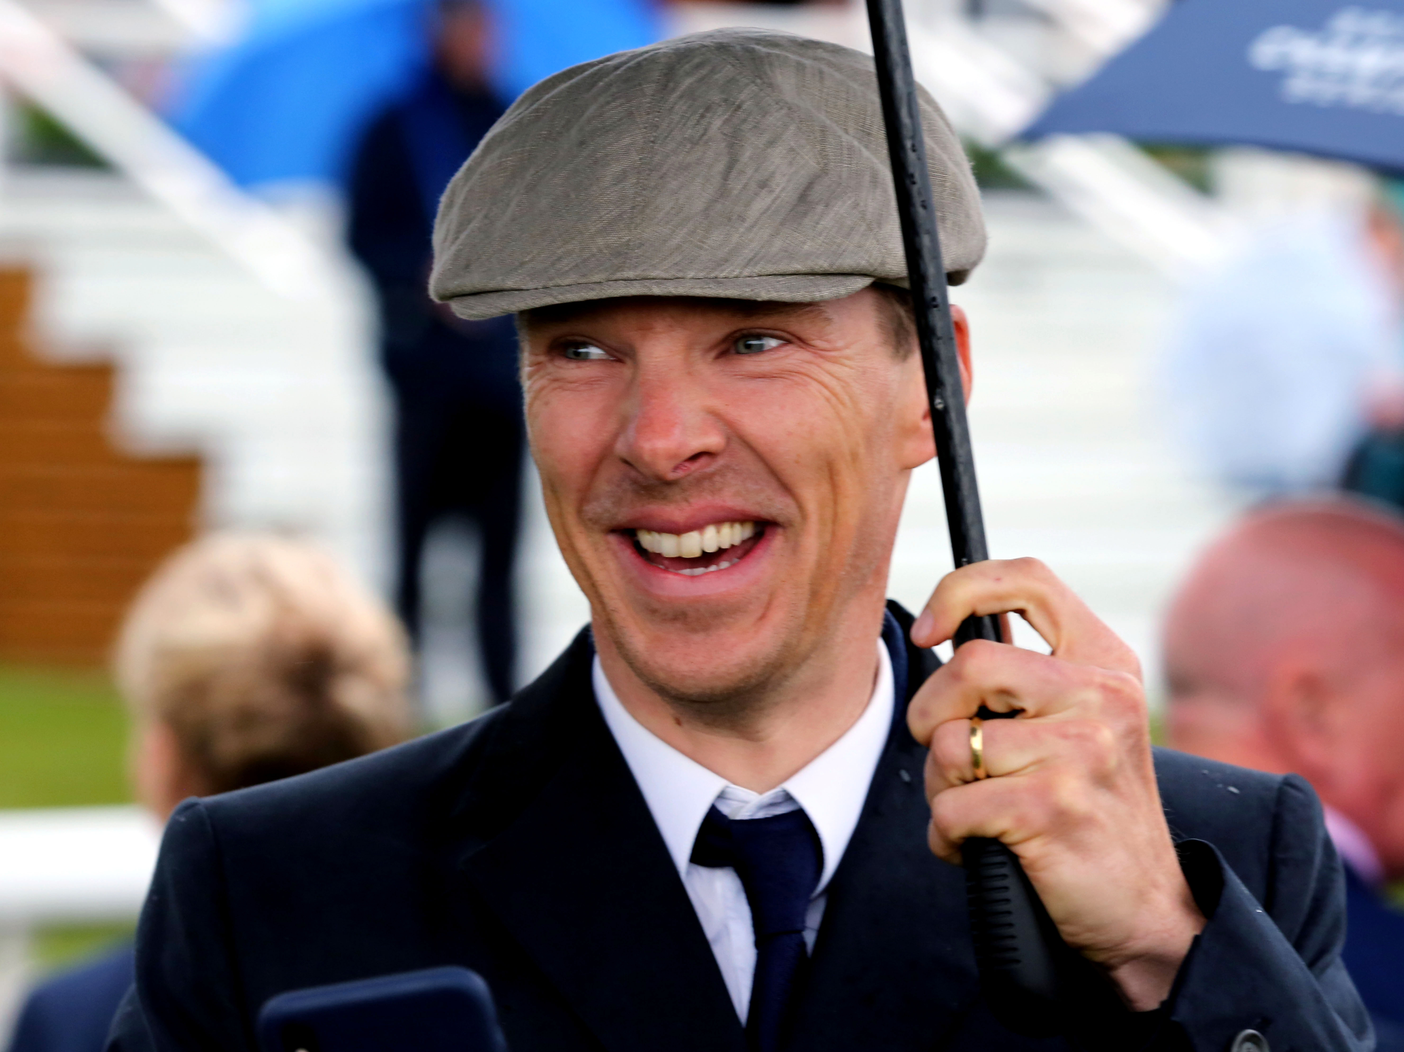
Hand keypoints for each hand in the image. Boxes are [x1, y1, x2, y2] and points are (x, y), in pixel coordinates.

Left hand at [908, 558, 1204, 1009]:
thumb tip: (941, 631)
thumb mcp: (1078, 723)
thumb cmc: (1087, 809)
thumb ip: (1025, 676)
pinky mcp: (1052, 808)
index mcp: (1104, 661)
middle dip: (930, 713)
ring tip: (978, 809)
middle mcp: (1100, 695)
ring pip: (951, 743)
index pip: (1028, 579)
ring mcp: (1081, 750)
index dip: (960, 590)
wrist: (1145, 908)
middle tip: (948, 750)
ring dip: (941, 787)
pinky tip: (980, 847)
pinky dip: (946, 836)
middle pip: (970, 663)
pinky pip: (950, 808)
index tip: (928, 632)